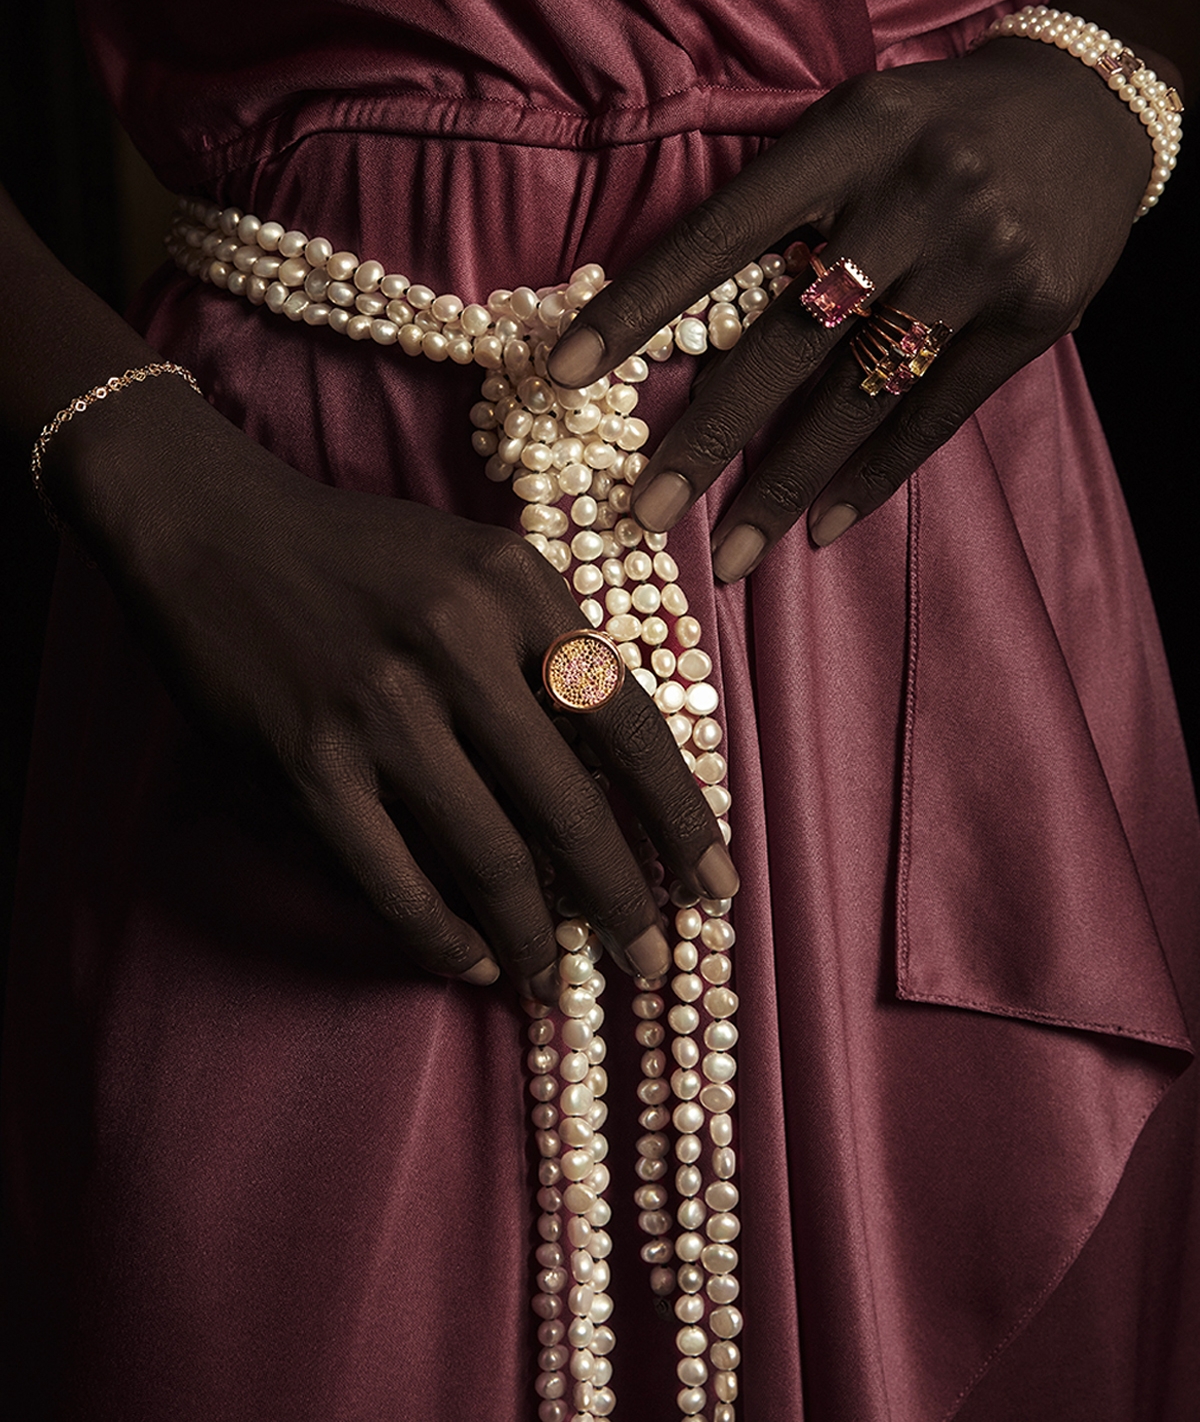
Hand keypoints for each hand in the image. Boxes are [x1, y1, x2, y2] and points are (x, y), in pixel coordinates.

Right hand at [50, 380, 736, 1000]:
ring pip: (487, 856)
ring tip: (556, 978)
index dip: (681, 818)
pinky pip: (393, 880)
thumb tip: (621, 773)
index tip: (718, 884)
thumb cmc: (363, 553)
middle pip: (568, 806)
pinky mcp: (306, 763)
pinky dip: (441, 936)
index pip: (628, 723)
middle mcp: (455, 644)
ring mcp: (378, 709)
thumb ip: (553, 644)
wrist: (214, 529)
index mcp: (515, 588)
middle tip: (651, 962)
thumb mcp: (480, 561)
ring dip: (534, 937)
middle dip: (623, 901)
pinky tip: (472, 960)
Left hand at [547, 37, 1152, 574]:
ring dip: (785, 486)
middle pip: (788, 339)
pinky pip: (936, 415)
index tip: (566, 375)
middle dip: (708, 435)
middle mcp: (914, 198)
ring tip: (729, 554)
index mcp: (849, 138)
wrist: (1093, 102)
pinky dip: (874, 478)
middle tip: (644, 510)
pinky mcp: (1032, 317)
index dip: (639, 309)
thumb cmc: (937, 121)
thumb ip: (779, 205)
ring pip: (859, 396)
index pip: (720, 236)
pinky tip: (823, 529)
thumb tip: (677, 318)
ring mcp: (980, 261)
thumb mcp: (852, 125)